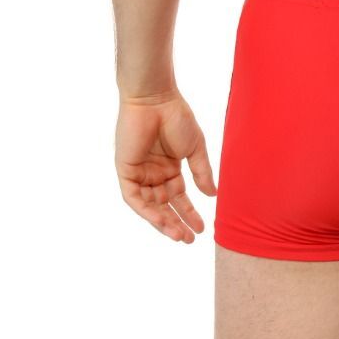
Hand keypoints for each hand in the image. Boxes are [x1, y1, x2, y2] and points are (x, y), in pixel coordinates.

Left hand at [115, 90, 217, 242]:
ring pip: (150, 206)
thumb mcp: (195, 147)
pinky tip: (161, 221)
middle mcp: (154, 174)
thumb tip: (212, 195)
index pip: (179, 197)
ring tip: (179, 235)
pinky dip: (147, 211)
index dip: (189, 213)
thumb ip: (202, 172)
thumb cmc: (177, 117)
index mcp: (170, 167)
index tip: (202, 228)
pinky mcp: (126, 171)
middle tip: (189, 239)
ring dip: (163, 222)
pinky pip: (135, 198)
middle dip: (176, 223)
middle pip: (165, 205)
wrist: (156, 99)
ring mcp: (140, 173)